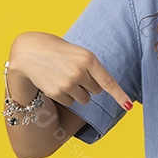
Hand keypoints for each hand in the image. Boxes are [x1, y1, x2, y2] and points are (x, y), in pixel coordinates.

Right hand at [8, 32, 132, 110]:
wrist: (29, 52)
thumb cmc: (59, 51)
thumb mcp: (79, 53)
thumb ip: (92, 68)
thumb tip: (103, 89)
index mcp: (89, 59)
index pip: (108, 82)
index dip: (120, 95)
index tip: (129, 106)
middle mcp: (80, 72)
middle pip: (96, 91)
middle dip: (88, 85)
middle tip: (74, 72)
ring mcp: (68, 84)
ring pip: (85, 99)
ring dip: (78, 92)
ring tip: (65, 77)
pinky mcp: (57, 93)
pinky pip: (71, 102)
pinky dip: (66, 96)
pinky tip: (56, 83)